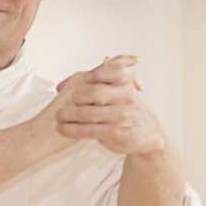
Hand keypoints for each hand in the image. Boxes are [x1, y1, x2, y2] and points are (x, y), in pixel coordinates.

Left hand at [53, 56, 168, 156]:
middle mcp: (126, 97)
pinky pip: (88, 129)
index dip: (90, 76)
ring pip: (87, 112)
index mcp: (127, 83)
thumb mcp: (122, 90)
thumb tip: (69, 82)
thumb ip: (103, 80)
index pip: (108, 71)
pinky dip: (72, 129)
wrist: (147, 134)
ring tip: (59, 116)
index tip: (75, 84)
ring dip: (68, 115)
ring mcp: (122, 115)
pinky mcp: (116, 132)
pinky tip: (63, 129)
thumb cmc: (127, 110)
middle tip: (65, 101)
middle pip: (94, 91)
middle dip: (75, 97)